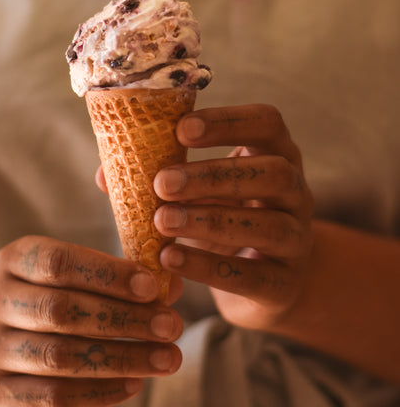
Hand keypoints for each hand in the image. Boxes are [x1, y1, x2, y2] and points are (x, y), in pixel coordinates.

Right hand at [0, 236, 182, 406]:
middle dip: (124, 319)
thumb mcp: (81, 279)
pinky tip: (136, 384)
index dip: (107, 274)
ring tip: (168, 359)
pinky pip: (53, 396)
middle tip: (172, 326)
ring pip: (59, 357)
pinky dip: (99, 392)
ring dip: (122, 358)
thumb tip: (171, 285)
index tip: (152, 287)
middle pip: (60, 310)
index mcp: (14, 260)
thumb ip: (124, 278)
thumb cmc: (56, 303)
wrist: (1, 354)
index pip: (58, 263)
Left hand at [152, 104, 314, 331]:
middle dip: (214, 175)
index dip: (228, 122)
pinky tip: (170, 259)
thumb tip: (106, 175)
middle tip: (161, 183)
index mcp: (276, 154)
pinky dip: (209, 268)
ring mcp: (299, 239)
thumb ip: (160, 177)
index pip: (267, 122)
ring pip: (269, 224)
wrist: (266, 284)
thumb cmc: (225, 221)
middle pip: (272, 172)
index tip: (181, 129)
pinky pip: (254, 276)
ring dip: (210, 220)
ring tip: (162, 221)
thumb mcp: (200, 192)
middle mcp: (298, 191)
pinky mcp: (286, 284)